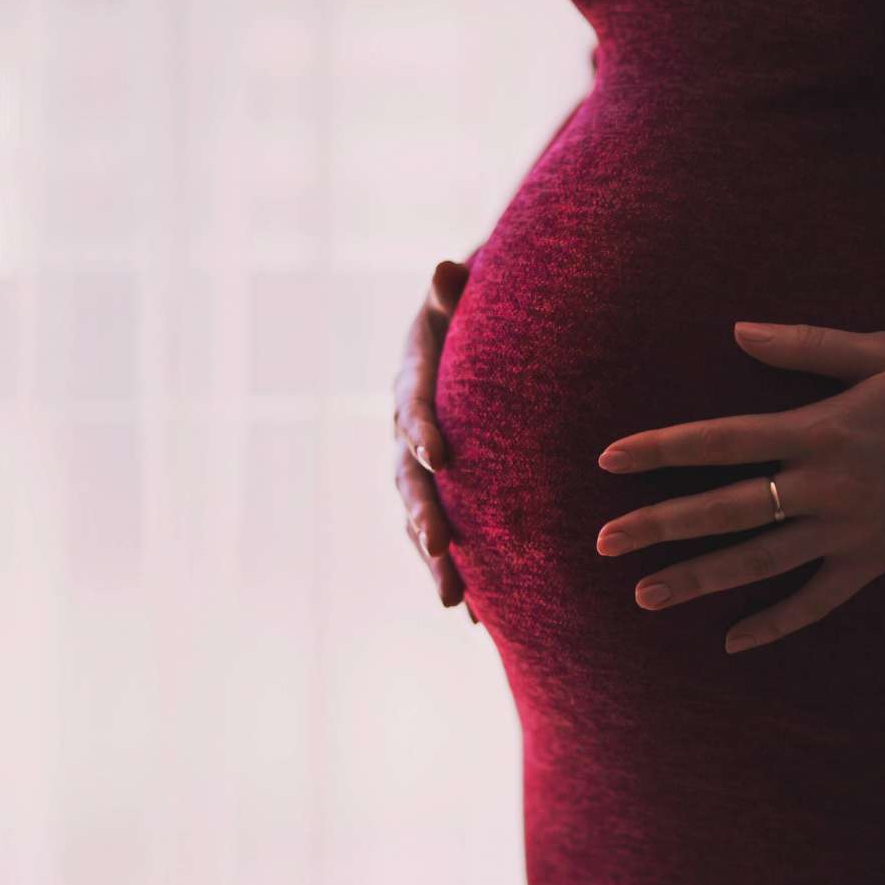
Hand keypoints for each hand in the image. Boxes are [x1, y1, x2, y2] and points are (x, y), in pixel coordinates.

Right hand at [391, 258, 477, 621]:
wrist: (475, 335)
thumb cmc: (474, 310)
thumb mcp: (464, 294)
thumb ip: (454, 290)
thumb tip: (446, 267)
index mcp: (412, 380)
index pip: (411, 404)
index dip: (420, 428)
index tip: (438, 454)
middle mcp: (406, 430)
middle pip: (408, 477)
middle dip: (424, 514)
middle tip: (440, 546)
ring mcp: (419, 467)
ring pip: (419, 518)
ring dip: (435, 560)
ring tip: (455, 600)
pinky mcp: (441, 491)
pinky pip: (443, 536)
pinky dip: (458, 572)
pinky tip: (478, 617)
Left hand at [594, 322, 884, 653]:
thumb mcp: (880, 350)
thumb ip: (804, 346)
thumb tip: (737, 330)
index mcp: (819, 429)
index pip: (720, 440)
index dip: (661, 449)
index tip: (609, 460)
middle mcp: (825, 486)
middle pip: (725, 510)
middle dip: (659, 525)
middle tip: (602, 542)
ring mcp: (850, 531)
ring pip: (760, 562)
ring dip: (700, 580)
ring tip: (645, 594)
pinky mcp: (876, 561)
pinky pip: (819, 601)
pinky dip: (778, 623)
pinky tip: (734, 642)